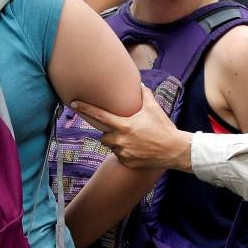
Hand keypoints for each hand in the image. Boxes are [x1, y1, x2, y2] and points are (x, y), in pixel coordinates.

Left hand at [71, 86, 194, 171]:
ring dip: (117, 143)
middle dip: (110, 133)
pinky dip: (126, 153)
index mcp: (124, 125)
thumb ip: (144, 95)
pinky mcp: (127, 163)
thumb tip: (139, 84)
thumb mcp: (154, 108)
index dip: (85, 108)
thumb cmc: (163, 128)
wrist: (174, 150)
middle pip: (103, 136)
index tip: (73, 103)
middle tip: (124, 131)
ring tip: (133, 141)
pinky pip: (120, 156)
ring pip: (111, 147)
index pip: (99, 115)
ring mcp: (123, 153)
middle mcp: (120, 140)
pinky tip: (139, 150)